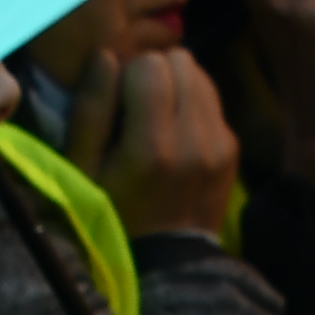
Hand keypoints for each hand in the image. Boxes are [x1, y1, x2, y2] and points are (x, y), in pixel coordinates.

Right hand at [96, 41, 247, 246]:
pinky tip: (177, 130)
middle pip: (181, 60)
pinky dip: (193, 104)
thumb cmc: (111, 211)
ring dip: (177, 83)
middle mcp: (194, 140)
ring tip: (158, 112)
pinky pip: (212, 100)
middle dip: (156, 71)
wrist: (165, 259)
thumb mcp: (82, 168)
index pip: (150, 64)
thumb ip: (91, 109)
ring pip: (201, 73)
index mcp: (152, 146)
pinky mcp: (232, 148)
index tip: (118, 99)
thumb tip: (107, 55)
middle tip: (138, 101)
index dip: (129, 73)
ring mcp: (220, 144)